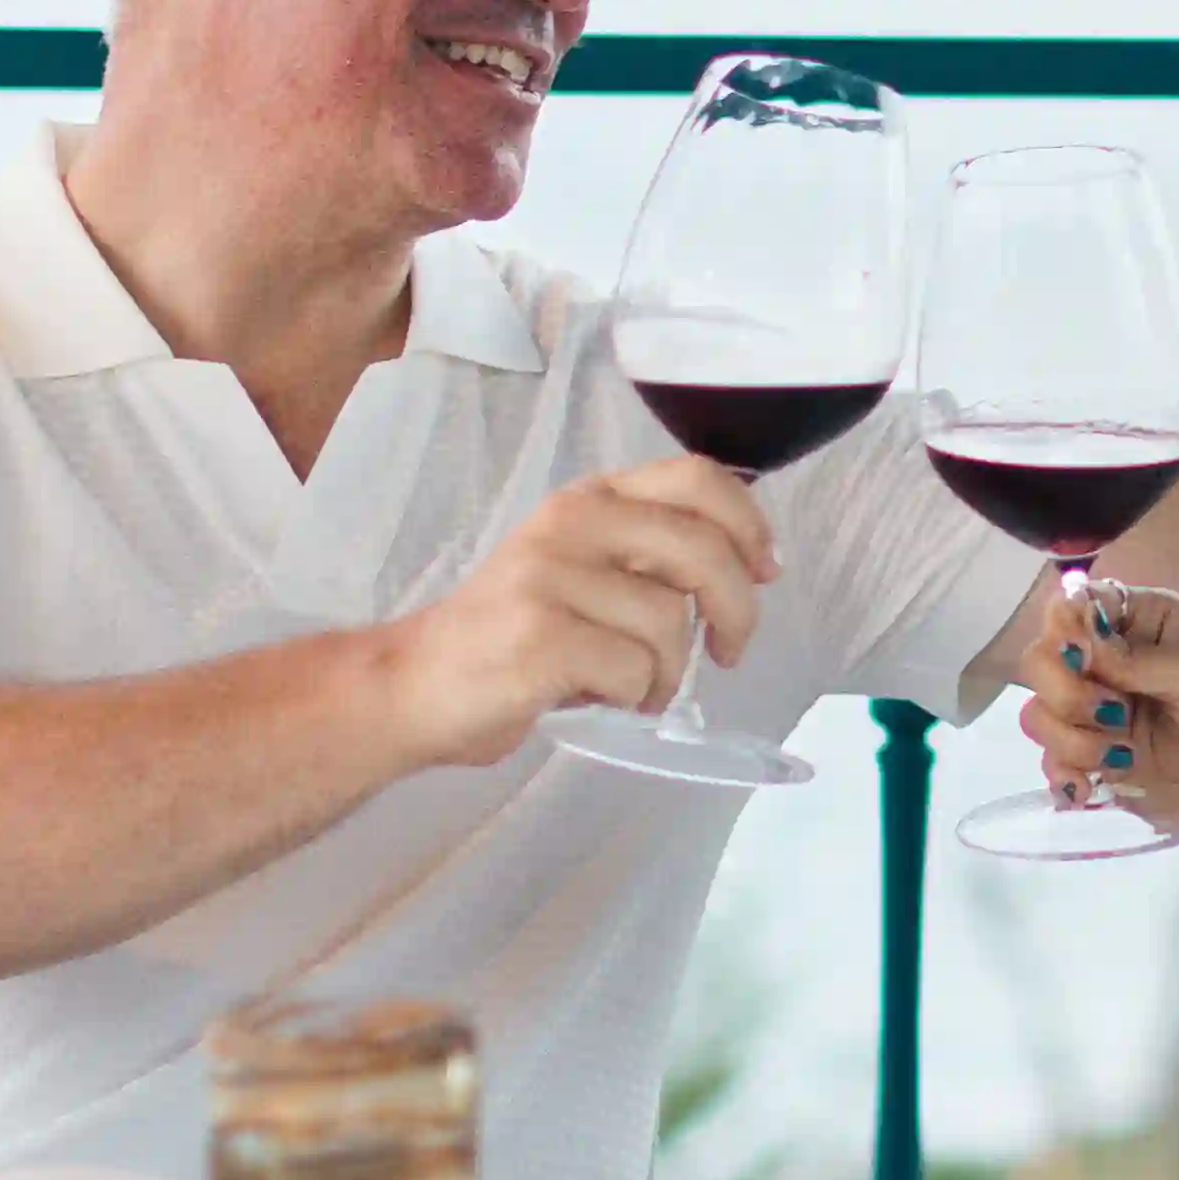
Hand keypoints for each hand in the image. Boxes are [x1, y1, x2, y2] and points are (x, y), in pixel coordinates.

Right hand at [377, 458, 774, 772]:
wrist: (412, 686)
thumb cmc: (507, 637)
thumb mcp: (580, 571)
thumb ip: (647, 557)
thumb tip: (746, 569)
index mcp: (588, 498)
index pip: (697, 478)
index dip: (749, 523)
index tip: (766, 569)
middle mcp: (569, 523)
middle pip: (701, 550)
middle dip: (737, 611)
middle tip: (730, 652)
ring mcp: (549, 577)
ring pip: (669, 624)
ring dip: (669, 674)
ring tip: (635, 689)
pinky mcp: (539, 636)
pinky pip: (632, 671)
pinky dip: (633, 698)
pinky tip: (602, 700)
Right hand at [1021, 578, 1178, 878]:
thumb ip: (1141, 660)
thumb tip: (1076, 638)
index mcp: (1147, 621)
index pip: (1077, 604)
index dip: (1065, 628)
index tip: (1082, 659)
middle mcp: (1116, 662)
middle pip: (1044, 658)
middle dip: (1064, 690)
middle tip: (1110, 715)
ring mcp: (1103, 714)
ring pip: (1040, 712)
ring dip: (1068, 738)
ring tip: (1117, 758)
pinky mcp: (1100, 762)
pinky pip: (1052, 761)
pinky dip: (1064, 775)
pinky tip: (1093, 788)